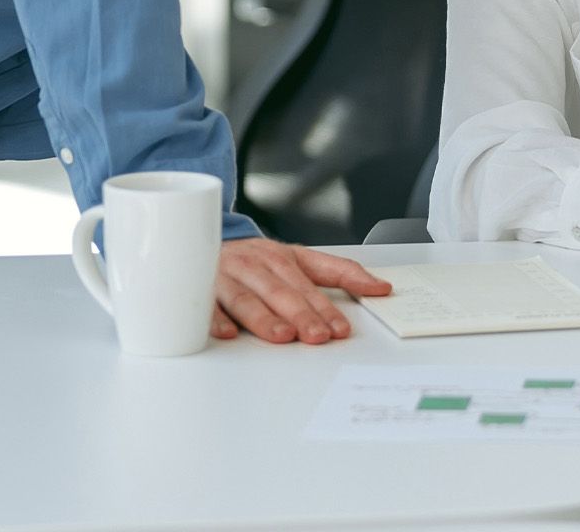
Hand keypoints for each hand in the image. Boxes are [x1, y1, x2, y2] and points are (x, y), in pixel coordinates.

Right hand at [208, 238, 391, 344]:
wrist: (199, 243)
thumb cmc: (256, 260)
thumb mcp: (300, 259)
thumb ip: (341, 273)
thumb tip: (381, 287)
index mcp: (282, 256)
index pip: (309, 284)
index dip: (326, 307)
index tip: (340, 329)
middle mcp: (255, 264)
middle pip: (281, 292)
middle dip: (301, 314)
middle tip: (317, 335)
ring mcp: (225, 276)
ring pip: (246, 298)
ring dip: (264, 318)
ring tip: (282, 335)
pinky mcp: (198, 289)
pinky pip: (206, 306)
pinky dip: (215, 319)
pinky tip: (228, 333)